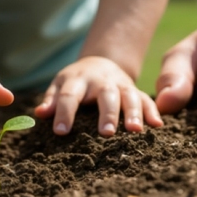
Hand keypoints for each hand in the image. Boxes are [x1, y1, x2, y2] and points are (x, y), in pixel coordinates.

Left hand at [35, 56, 162, 136]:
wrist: (101, 63)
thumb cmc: (76, 82)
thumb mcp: (60, 85)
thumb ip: (51, 100)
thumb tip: (40, 114)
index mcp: (78, 80)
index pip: (69, 96)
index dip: (63, 113)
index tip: (60, 132)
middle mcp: (102, 81)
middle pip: (106, 95)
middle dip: (107, 113)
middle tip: (106, 133)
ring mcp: (121, 85)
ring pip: (129, 96)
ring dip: (133, 112)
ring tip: (134, 131)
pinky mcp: (135, 91)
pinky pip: (147, 100)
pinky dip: (153, 112)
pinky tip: (157, 126)